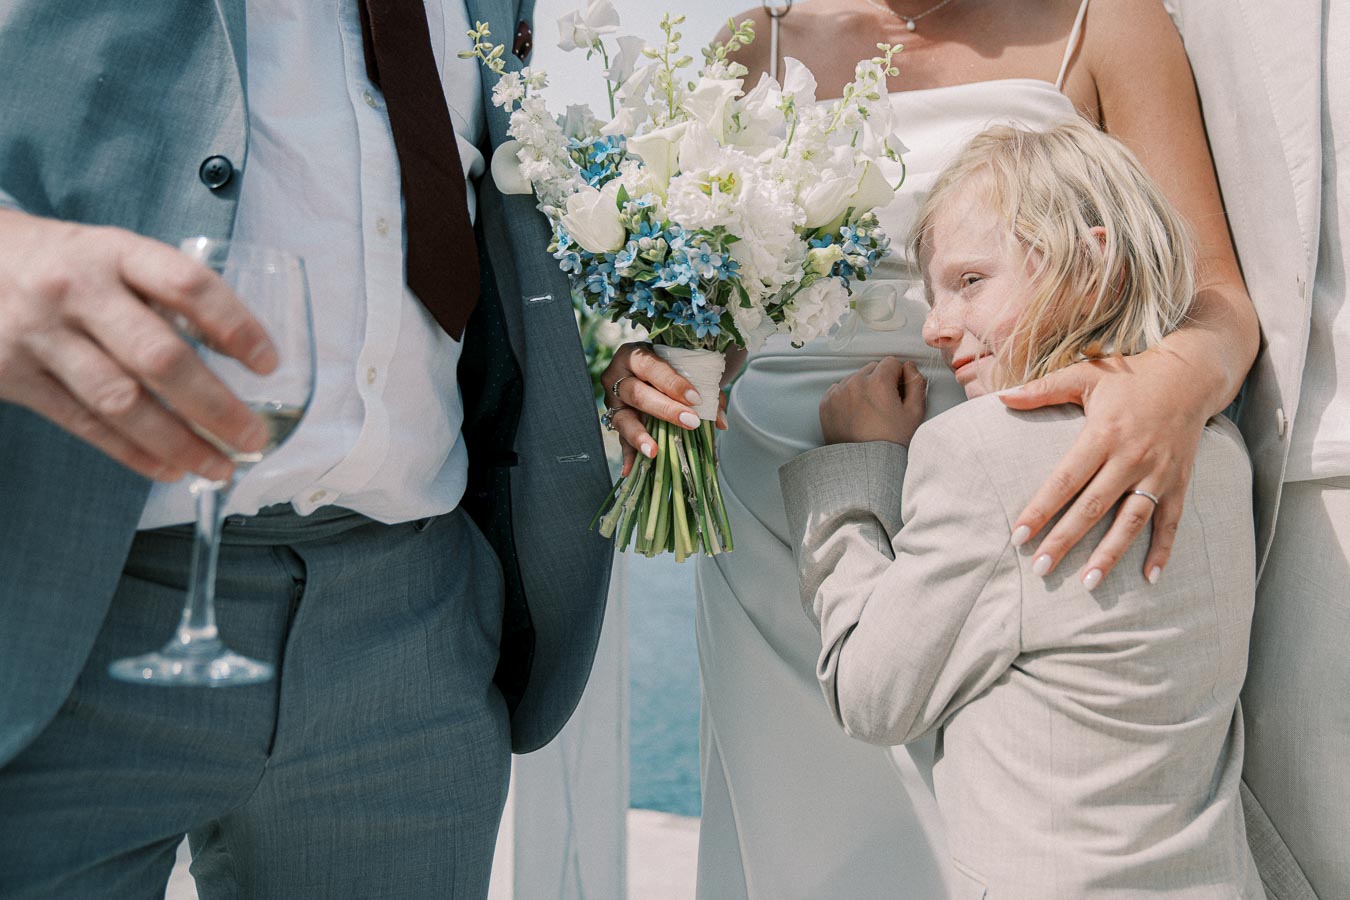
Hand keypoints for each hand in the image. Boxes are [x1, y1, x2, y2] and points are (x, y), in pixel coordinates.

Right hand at [0, 210, 276, 481]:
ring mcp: (40, 335)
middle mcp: (76, 290)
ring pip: (121, 401)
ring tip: (220, 466)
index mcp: (114, 251)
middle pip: (158, 355)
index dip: (236, 325)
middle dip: (214, 405)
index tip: (268, 364)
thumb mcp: (115, 255)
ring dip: (178, 442)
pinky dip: (132, 452)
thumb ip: (170, 295)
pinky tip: (170, 468)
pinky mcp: (12, 376)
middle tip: (253, 435)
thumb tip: (242, 350)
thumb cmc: (66, 264)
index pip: (188, 285)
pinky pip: (83, 423)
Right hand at [600, 342, 728, 476]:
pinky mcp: (613, 420)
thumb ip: (706, 391)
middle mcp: (618, 376)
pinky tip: (630, 470)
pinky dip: (627, 455)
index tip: (695, 399)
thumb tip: (720, 422)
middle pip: (637, 393)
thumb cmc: (670, 367)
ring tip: (653, 451)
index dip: (673, 383)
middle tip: (689, 422)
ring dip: (639, 436)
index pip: (653, 368)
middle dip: (664, 409)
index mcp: (635, 356)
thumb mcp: (687, 371)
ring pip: (623, 418)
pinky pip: (620, 439)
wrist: (652, 370)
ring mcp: (612, 401)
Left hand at [820, 358, 925, 446]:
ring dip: (863, 388)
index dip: (898, 377)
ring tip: (869, 412)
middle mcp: (855, 383)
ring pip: (855, 378)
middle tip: (884, 404)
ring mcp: (837, 393)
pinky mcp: (826, 404)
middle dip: (880, 380)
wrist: (864, 467)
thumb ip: (916, 383)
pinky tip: (855, 414)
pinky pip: (839, 390)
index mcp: (878, 382)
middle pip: (872, 368)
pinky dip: (847, 397)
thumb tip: (909, 367)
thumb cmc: (892, 442)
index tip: (898, 393)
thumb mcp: (914, 413)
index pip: (891, 362)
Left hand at [999, 352, 1208, 585]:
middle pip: (1092, 507)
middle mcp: (1131, 458)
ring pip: (1131, 521)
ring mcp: (1158, 473)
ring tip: (1088, 583)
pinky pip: (1171, 521)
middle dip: (1065, 540)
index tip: (1019, 535)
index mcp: (1103, 434)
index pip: (1065, 480)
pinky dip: (1163, 550)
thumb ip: (1043, 389)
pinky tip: (1149, 578)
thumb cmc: (1130, 376)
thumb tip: (1001, 397)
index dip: (1041, 509)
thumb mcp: (1085, 376)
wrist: (1190, 375)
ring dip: (1110, 554)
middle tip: (1040, 568)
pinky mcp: (1179, 482)